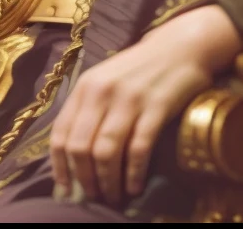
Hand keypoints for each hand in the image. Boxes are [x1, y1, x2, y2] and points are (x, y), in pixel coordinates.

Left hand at [47, 4, 242, 204]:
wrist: (181, 46)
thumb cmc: (141, 68)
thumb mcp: (106, 79)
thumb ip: (88, 108)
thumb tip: (74, 154)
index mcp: (85, 87)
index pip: (61, 134)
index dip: (60, 166)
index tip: (66, 187)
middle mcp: (102, 93)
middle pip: (81, 148)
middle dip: (85, 179)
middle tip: (94, 196)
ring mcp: (129, 99)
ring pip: (106, 152)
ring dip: (108, 181)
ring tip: (114, 196)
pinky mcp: (156, 107)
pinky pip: (138, 148)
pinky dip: (133, 173)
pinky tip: (135, 186)